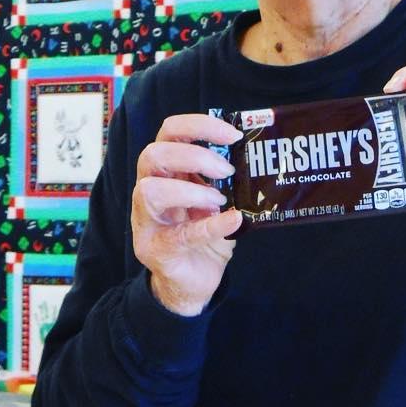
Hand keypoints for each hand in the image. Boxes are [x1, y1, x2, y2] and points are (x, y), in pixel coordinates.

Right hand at [131, 113, 243, 315]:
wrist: (193, 281)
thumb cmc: (204, 234)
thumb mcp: (215, 199)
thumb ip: (225, 179)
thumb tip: (258, 157)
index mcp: (165, 170)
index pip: (170, 132)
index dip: (199, 125)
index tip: (232, 134)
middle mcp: (148, 189)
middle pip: (153, 154)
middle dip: (195, 156)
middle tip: (226, 171)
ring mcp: (147, 220)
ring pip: (150, 190)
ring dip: (192, 191)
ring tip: (218, 201)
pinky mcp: (157, 249)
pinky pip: (181, 234)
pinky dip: (212, 225)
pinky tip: (233, 220)